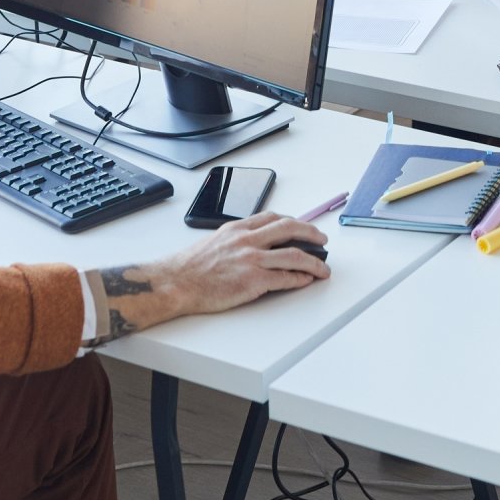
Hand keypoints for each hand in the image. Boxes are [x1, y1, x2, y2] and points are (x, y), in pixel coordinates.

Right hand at [154, 213, 329, 314]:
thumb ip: (236, 240)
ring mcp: (251, 260)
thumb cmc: (190, 266)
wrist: (176, 282)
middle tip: (322, 241)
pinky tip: (306, 281)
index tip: (304, 227)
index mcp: (238, 228)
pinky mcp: (252, 281)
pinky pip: (285, 278)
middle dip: (312, 234)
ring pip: (294, 255)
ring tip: (323, 268)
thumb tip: (255, 245)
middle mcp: (247, 240)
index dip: (293, 222)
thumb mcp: (215, 241)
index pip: (273, 217)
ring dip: (314, 262)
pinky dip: (300, 279)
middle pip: (290, 229)